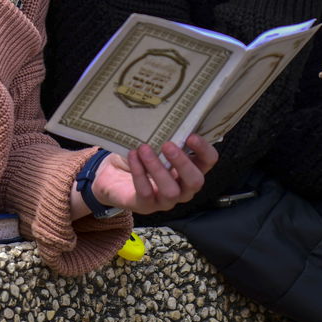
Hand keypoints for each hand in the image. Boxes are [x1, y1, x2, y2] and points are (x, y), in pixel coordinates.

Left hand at [79, 134, 218, 216]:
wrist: (112, 174)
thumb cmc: (140, 155)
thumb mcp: (155, 142)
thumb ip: (166, 135)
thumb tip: (168, 115)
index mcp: (191, 168)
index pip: (209, 161)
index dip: (204, 150)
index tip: (190, 135)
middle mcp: (183, 187)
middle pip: (196, 181)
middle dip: (183, 162)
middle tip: (168, 145)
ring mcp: (166, 200)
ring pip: (171, 191)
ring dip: (157, 168)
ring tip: (144, 149)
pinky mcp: (146, 206)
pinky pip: (146, 192)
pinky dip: (139, 172)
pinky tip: (133, 156)